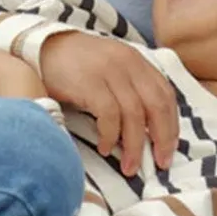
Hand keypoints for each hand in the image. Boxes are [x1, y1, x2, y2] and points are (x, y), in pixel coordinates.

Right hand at [37, 31, 178, 175]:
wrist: (44, 48)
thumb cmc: (79, 66)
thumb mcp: (112, 70)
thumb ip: (131, 90)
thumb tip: (149, 131)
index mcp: (137, 61)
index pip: (165, 95)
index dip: (172, 124)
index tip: (169, 149)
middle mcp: (128, 63)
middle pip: (156, 105)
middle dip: (162, 138)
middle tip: (160, 163)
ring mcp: (109, 71)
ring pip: (134, 113)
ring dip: (134, 145)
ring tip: (129, 166)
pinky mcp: (89, 82)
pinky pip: (108, 114)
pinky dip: (110, 135)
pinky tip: (104, 148)